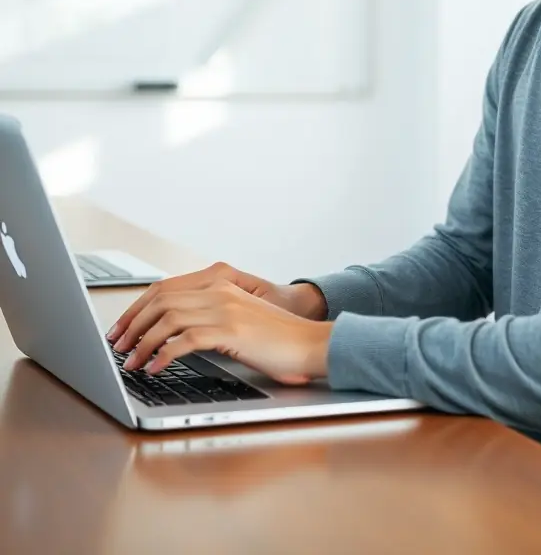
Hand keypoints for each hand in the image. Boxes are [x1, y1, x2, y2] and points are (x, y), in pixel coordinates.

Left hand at [107, 261, 325, 346]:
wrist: (311, 343)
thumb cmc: (277, 339)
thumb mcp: (240, 320)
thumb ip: (210, 318)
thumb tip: (170, 336)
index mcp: (220, 284)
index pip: (166, 287)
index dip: (138, 307)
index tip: (121, 327)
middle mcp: (220, 290)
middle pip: (161, 299)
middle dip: (132, 323)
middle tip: (117, 345)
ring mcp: (226, 308)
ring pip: (168, 318)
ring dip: (143, 341)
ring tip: (130, 362)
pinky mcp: (232, 330)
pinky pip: (185, 339)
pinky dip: (164, 354)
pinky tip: (155, 368)